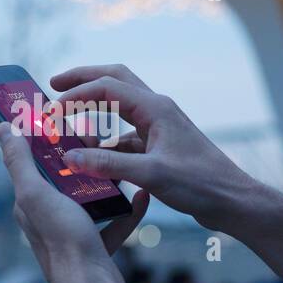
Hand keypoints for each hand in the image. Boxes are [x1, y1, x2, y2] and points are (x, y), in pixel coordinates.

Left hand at [0, 121, 149, 282]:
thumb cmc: (62, 239)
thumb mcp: (35, 193)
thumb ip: (18, 161)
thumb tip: (1, 128)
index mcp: (30, 203)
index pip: (34, 163)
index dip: (46, 141)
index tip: (64, 122)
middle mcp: (48, 217)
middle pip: (65, 179)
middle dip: (82, 160)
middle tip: (99, 140)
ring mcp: (73, 233)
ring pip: (92, 200)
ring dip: (108, 182)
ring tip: (122, 162)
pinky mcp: (96, 248)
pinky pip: (115, 223)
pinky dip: (129, 210)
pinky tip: (143, 196)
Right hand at [51, 65, 251, 230]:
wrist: (231, 200)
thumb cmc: (200, 184)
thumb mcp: (151, 175)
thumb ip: (109, 165)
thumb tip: (70, 157)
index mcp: (155, 108)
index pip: (106, 88)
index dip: (75, 95)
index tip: (51, 111)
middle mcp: (157, 110)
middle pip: (114, 81)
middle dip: (83, 81)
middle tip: (53, 86)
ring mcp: (159, 127)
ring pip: (119, 107)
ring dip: (93, 111)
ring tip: (67, 123)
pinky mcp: (160, 146)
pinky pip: (126, 135)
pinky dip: (106, 141)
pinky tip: (93, 158)